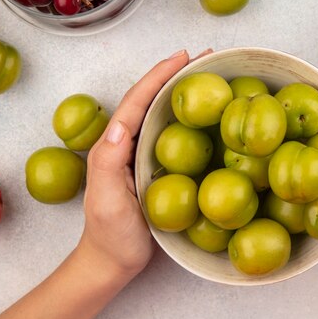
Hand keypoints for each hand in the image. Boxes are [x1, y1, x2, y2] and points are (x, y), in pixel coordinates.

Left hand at [77, 49, 211, 277]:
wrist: (114, 262)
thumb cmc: (110, 235)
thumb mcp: (106, 201)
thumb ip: (108, 163)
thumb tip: (120, 125)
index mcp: (115, 144)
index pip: (137, 101)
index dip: (159, 76)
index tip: (183, 57)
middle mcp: (128, 143)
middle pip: (152, 100)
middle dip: (176, 75)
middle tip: (206, 58)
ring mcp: (142, 155)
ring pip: (164, 115)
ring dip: (185, 92)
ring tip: (211, 77)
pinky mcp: (156, 168)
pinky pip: (175, 136)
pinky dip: (190, 119)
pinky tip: (209, 118)